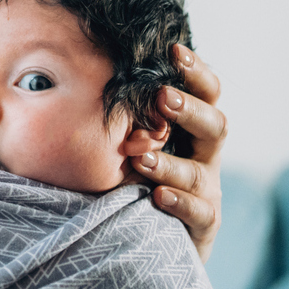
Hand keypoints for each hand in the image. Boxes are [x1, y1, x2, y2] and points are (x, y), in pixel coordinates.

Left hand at [126, 44, 226, 262]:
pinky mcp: (203, 224)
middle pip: (215, 125)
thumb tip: (72, 74)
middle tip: (161, 98)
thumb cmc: (133, 175)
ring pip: (200, 172)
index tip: (174, 50)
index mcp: (191, 128)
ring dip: (170, 163)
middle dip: (189, 110)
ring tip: (141, 157)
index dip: (196, 72)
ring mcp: (207, 190)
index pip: (205, 94)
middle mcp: (205, 155)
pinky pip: (199, 212)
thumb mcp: (127, 140)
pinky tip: (158, 196)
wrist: (151, 238)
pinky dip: (180, 202)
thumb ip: (117, 114)